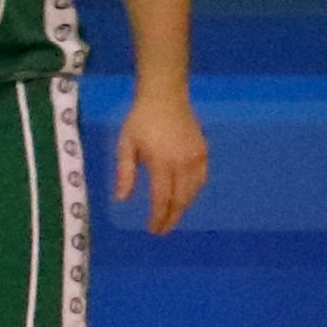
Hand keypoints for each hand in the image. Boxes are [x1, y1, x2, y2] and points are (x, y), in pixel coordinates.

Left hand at [110, 88, 207, 233]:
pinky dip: (194, 192)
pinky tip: (185, 197)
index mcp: (162, 163)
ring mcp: (197, 158)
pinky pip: (201, 179)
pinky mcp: (204, 152)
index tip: (153, 230)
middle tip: (163, 229)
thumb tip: (122, 199)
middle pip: (181, 199)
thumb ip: (125, 173)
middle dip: (172, 217)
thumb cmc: (140, 120)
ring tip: (172, 216)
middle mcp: (183, 163)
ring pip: (193, 191)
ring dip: (183, 206)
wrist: (165, 97)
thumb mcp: (125, 145)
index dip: (158, 217)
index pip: (162, 198)